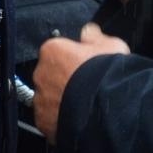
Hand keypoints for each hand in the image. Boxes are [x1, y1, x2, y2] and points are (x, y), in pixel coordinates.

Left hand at [34, 23, 128, 140]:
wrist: (108, 109)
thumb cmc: (107, 75)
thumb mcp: (111, 46)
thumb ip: (96, 37)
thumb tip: (89, 31)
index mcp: (52, 51)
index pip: (57, 52)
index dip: (73, 59)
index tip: (85, 67)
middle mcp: (41, 73)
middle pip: (50, 75)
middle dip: (64, 80)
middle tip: (84, 87)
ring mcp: (41, 99)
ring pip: (49, 98)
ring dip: (61, 101)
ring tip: (83, 107)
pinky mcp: (43, 121)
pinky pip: (50, 118)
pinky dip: (60, 119)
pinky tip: (78, 120)